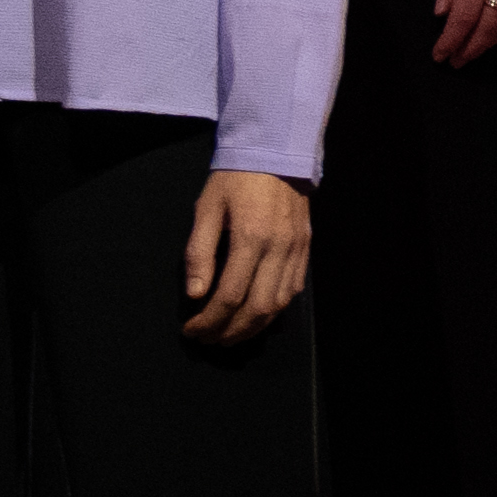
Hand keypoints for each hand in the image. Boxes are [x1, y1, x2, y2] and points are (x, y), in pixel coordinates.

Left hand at [187, 166, 311, 347]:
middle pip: (257, 309)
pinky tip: (257, 318)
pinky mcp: (306, 251)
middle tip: (208, 340)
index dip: (209, 320)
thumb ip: (199, 251)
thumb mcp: (206, 208)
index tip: (191, 330)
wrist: (277, 155)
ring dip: (253, 327)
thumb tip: (195, 293)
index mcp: (251, 239)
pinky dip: (274, 311)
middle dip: (230, 331)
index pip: (230, 295)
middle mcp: (279, 250)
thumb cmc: (233, 179)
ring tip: (228, 336)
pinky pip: (293, 291)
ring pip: (279, 305)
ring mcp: (297, 252)